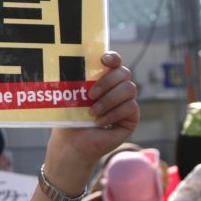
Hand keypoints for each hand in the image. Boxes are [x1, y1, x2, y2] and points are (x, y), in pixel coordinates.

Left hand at [47, 52, 138, 184]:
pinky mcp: (131, 118)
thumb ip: (76, 81)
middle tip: (90, 94)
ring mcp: (126, 103)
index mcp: (102, 80)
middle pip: (124, 73)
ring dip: (109, 100)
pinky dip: (113, 114)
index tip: (103, 60)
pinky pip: (130, 107)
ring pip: (130, 89)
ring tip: (92, 112)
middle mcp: (117, 89)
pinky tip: (99, 122)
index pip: (114, 62)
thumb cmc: (69, 119)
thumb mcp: (70, 98)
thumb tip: (70, 65)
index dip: (113, 58)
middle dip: (107, 82)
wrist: (71, 143)